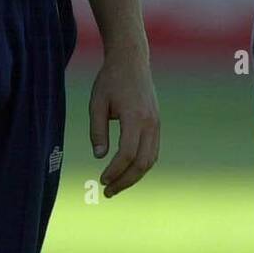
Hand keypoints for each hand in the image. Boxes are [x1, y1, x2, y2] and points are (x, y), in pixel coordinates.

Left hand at [89, 43, 159, 196]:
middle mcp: (150, 122)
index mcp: (135, 116)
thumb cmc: (110, 80)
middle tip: (107, 192)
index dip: (115, 171)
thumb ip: (97, 130)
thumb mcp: (97, 103)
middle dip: (125, 180)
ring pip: (151, 159)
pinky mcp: (156, 123)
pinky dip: (141, 165)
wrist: (131, 60)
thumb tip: (99, 157)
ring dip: (134, 176)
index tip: (101, 180)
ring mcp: (156, 123)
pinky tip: (127, 171)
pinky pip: (153, 151)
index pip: (127, 153)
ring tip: (116, 186)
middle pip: (142, 162)